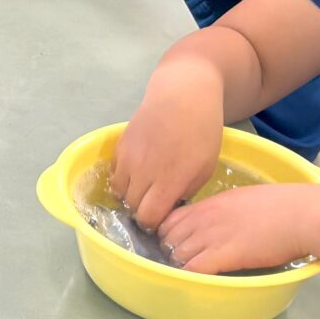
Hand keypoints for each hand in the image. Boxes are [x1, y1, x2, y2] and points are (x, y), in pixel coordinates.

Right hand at [112, 68, 224, 230]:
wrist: (183, 95)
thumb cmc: (202, 132)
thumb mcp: (205, 168)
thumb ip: (186, 191)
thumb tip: (170, 206)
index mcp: (168, 180)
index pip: (148, 217)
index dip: (154, 222)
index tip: (162, 218)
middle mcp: (143, 172)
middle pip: (132, 206)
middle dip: (142, 210)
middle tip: (154, 203)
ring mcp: (128, 158)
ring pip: (118, 191)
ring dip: (130, 195)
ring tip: (144, 188)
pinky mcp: (119, 145)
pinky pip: (114, 173)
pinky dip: (122, 178)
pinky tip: (137, 172)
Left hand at [160, 184, 319, 274]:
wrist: (302, 215)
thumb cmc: (282, 205)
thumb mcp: (243, 199)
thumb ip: (224, 209)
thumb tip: (219, 220)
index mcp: (210, 204)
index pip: (170, 218)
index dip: (168, 233)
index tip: (175, 243)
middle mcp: (205, 218)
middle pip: (168, 237)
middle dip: (170, 251)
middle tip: (182, 262)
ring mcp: (212, 236)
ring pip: (177, 253)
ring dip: (180, 266)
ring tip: (191, 274)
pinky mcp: (225, 255)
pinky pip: (194, 268)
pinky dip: (191, 276)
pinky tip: (198, 280)